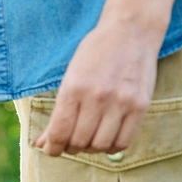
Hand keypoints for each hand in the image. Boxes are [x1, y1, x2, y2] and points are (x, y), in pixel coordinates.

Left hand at [35, 0, 181, 155]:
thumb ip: (58, 111)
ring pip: (100, 146)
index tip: (50, 149)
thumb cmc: (95, 53)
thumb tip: (41, 143)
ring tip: (88, 140)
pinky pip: (123, 142)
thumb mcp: (70, 76)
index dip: (52, 148)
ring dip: (90, 149)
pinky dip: (111, 147)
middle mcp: (97, 98)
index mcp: (73, 89)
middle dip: (69, 148)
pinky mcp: (141, 106)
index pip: (59, 132)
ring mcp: (121, 103)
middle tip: (69, 142)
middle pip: (79, 142)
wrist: (131, 32)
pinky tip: (106, 138)